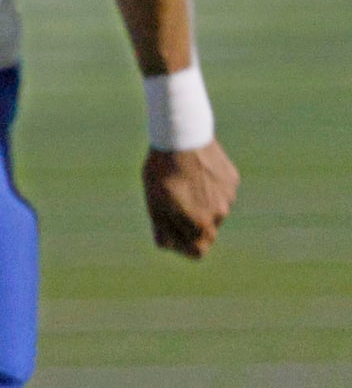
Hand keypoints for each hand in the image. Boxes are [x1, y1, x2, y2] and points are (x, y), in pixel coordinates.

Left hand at [144, 142, 238, 258]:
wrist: (182, 136)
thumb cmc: (162, 172)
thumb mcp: (154, 203)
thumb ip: (163, 229)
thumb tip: (168, 245)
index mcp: (201, 223)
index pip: (198, 251)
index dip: (184, 247)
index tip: (172, 237)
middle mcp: (220, 213)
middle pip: (205, 230)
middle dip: (189, 224)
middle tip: (171, 205)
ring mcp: (229, 195)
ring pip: (214, 208)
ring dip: (200, 203)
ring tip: (181, 182)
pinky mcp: (232, 179)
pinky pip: (220, 190)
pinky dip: (208, 187)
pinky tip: (194, 171)